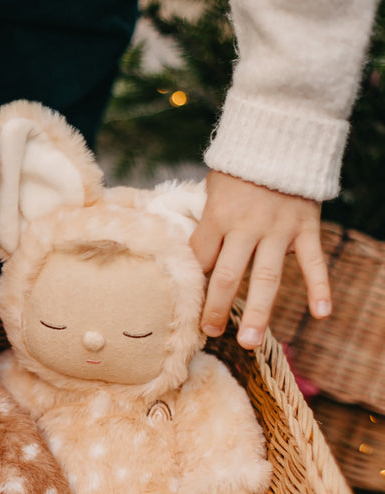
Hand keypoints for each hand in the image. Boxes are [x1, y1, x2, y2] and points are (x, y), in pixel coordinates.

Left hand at [190, 171, 330, 349]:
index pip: (200, 260)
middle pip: (227, 275)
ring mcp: (279, 228)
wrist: (280, 137)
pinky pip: (314, 261)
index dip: (193, 286)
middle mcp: (247, 226)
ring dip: (259, 311)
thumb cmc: (238, 170)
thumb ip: (207, 228)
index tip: (187, 309)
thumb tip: (193, 266)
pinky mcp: (306, 227)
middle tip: (210, 332)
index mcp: (217, 216)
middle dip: (216, 308)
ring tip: (250, 342)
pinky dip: (320, 287)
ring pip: (267, 277)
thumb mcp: (212, 193)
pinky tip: (321, 314)